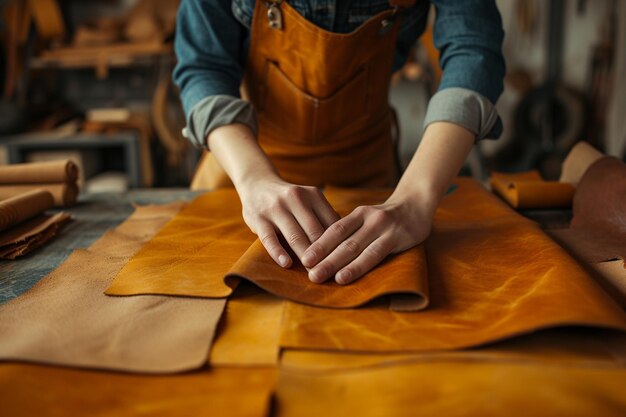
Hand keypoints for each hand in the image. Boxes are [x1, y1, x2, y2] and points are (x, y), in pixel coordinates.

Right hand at [238, 177, 339, 267]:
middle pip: (314, 231)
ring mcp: (276, 208)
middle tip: (331, 273)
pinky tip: (286, 264)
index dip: (339, 245)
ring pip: (294, 236)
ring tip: (312, 273)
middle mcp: (296, 198)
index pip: (331, 223)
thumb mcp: (309, 200)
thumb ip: (325, 217)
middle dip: (324, 255)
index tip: (346, 263)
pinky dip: (278, 252)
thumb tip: (347, 242)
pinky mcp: (259, 218)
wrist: (257, 184)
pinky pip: (270, 238)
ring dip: (305, 256)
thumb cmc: (291, 200)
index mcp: (313, 195)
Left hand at [301, 194, 432, 284]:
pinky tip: (344, 276)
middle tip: (305, 272)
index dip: (318, 245)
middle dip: (321, 257)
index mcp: (358, 214)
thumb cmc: (388, 219)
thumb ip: (353, 232)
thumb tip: (326, 253)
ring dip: (333, 264)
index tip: (302, 259)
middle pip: (340, 241)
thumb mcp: (368, 219)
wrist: (418, 204)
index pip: (334, 230)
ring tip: (317, 276)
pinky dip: (356, 266)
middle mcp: (368, 218)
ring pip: (353, 248)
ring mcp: (382, 227)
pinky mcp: (396, 237)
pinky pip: (373, 254)